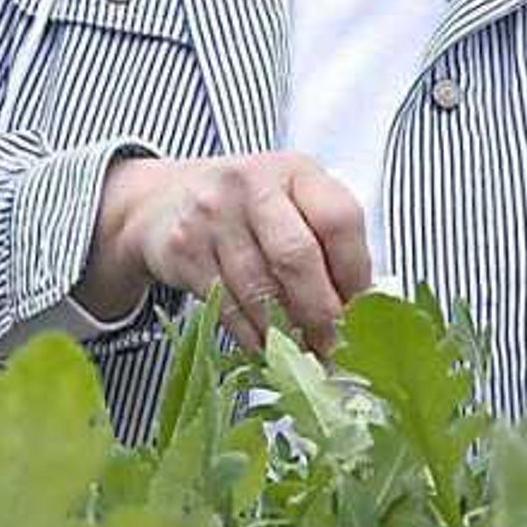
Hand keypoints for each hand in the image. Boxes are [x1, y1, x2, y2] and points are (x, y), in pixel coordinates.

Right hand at [85, 152, 372, 351]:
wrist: (163, 200)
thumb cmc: (248, 207)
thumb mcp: (292, 202)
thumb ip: (328, 242)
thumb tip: (361, 309)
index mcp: (294, 171)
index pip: (338, 220)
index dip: (355, 273)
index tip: (362, 310)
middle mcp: (251, 185)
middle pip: (296, 257)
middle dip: (321, 312)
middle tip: (335, 347)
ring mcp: (212, 217)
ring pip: (258, 290)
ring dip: (288, 333)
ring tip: (306, 355)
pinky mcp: (183, 251)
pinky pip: (227, 307)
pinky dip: (254, 337)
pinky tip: (270, 347)